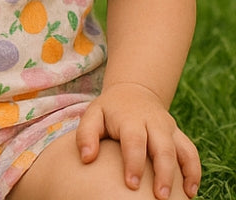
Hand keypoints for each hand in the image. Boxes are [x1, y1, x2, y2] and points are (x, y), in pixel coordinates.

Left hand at [76, 83, 200, 198]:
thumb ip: (86, 134)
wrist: (133, 91)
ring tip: (183, 198)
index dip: (134, 163)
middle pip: (163, 148)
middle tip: (160, 197)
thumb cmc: (109, 110)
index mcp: (130, 118)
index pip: (134, 141)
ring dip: (185, 174)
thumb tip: (86, 158)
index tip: (131, 184)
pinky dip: (194, 172)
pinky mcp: (178, 135)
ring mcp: (168, 128)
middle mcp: (153, 122)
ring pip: (182, 150)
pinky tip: (190, 191)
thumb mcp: (93, 115)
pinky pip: (191, 153)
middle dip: (163, 173)